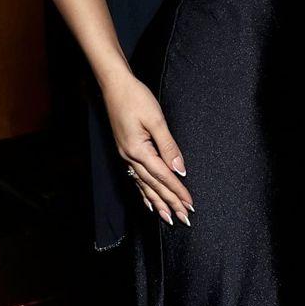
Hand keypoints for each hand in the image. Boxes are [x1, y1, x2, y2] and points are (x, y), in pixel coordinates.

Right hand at [102, 70, 192, 224]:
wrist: (115, 86)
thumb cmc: (136, 98)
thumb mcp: (156, 120)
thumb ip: (168, 146)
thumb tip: (179, 169)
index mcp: (138, 151)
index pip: (163, 176)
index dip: (177, 191)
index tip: (190, 204)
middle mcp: (130, 158)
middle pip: (154, 186)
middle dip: (170, 203)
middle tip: (184, 219)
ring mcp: (126, 156)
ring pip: (144, 186)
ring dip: (157, 203)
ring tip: (168, 218)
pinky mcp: (126, 152)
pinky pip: (136, 179)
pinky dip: (144, 193)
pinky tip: (148, 202)